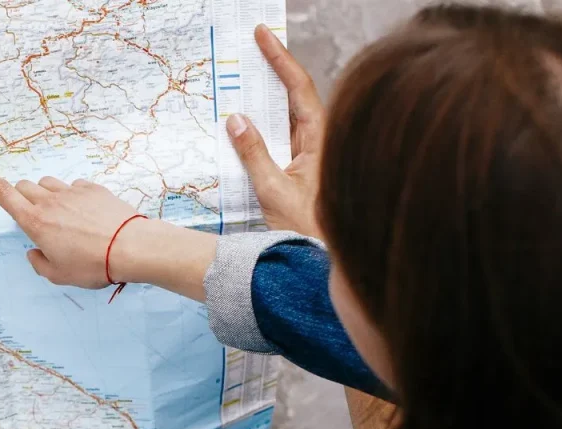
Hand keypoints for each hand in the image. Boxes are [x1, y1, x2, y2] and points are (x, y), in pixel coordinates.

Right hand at [0, 161, 144, 288]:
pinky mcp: (92, 189)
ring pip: (47, 184)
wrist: (130, 247)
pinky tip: (85, 214)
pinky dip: (72, 196)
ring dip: (46, 196)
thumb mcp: (58, 275)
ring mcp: (72, 192)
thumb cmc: (92, 265)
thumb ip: (39, 263)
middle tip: (36, 219)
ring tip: (63, 218)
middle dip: (22, 198)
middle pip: (24, 187)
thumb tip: (34, 251)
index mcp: (34, 222)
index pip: (1, 193)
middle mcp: (49, 201)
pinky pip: (73, 186)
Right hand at [225, 24, 325, 237]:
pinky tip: (247, 119)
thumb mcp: (273, 192)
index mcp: (320, 139)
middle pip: (295, 94)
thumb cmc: (309, 230)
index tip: (263, 36)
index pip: (299, 88)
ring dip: (267, 97)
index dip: (280, 58)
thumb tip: (236, 119)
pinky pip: (283, 136)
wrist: (325, 259)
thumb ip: (253, 154)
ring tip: (245, 76)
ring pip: (288, 115)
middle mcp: (320, 141)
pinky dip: (265, 123)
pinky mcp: (303, 167)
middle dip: (272, 69)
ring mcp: (312, 153)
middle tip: (251, 47)